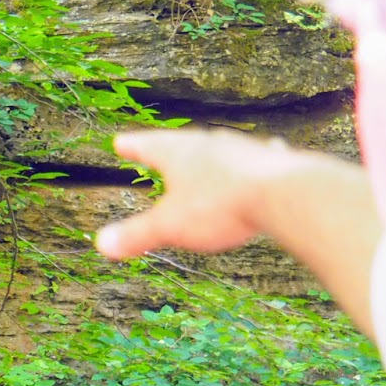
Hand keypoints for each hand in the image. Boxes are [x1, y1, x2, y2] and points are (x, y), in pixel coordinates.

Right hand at [97, 128, 325, 259]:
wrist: (284, 195)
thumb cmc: (220, 207)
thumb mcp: (169, 226)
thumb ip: (136, 234)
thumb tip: (101, 244)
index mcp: (180, 154)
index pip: (149, 146)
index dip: (133, 146)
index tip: (120, 142)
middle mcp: (211, 145)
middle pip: (185, 144)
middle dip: (172, 147)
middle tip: (163, 145)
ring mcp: (244, 150)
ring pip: (222, 148)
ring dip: (213, 152)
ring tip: (210, 151)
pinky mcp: (272, 162)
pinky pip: (258, 157)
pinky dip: (254, 160)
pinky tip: (268, 150)